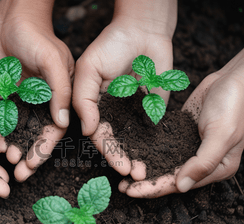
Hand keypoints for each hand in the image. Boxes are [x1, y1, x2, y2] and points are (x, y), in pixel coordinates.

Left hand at [0, 0, 73, 181]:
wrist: (11, 18)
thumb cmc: (37, 36)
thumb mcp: (52, 62)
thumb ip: (60, 92)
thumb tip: (64, 124)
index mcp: (60, 95)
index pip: (55, 129)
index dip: (44, 149)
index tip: (32, 165)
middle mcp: (44, 101)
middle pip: (38, 134)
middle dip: (29, 154)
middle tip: (18, 173)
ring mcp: (24, 98)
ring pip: (20, 129)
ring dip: (15, 146)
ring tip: (6, 161)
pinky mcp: (6, 93)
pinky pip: (3, 117)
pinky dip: (0, 130)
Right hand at [73, 19, 174, 178]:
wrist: (143, 30)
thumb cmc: (110, 45)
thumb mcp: (88, 69)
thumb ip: (83, 99)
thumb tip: (87, 131)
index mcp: (94, 107)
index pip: (99, 135)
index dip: (108, 151)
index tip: (119, 165)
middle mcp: (112, 114)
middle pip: (117, 144)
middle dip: (124, 161)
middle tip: (134, 174)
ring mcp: (132, 113)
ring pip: (134, 142)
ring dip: (139, 158)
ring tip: (145, 172)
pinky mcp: (152, 109)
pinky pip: (152, 130)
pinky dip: (154, 145)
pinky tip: (159, 157)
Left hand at [118, 71, 243, 197]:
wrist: (237, 78)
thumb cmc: (234, 106)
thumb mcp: (221, 135)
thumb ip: (202, 162)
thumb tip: (181, 186)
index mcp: (217, 169)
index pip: (180, 183)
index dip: (154, 188)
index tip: (131, 191)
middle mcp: (203, 162)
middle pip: (169, 177)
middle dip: (145, 183)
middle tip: (120, 187)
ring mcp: (192, 147)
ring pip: (164, 163)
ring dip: (145, 168)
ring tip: (122, 173)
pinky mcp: (183, 132)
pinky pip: (163, 145)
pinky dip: (148, 150)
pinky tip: (132, 152)